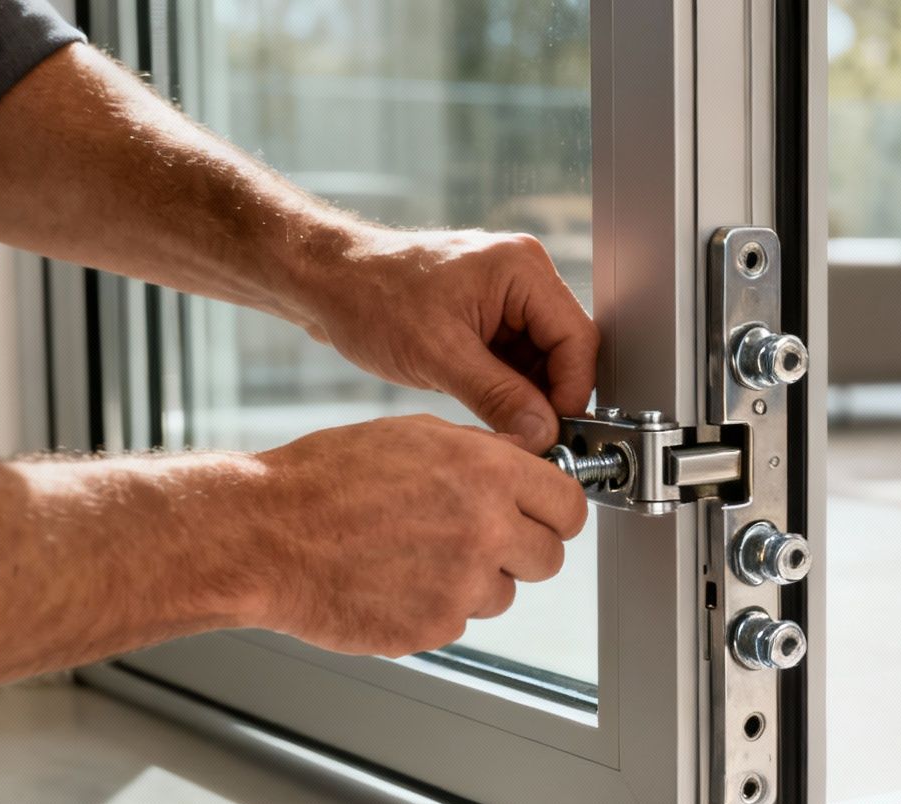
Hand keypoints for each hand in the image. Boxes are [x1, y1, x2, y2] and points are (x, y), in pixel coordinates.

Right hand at [246, 415, 587, 655]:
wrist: (265, 537)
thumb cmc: (325, 480)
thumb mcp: (413, 435)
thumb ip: (481, 452)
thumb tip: (525, 459)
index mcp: (486, 473)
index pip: (568, 505)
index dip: (556, 513)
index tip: (547, 518)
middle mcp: (485, 529)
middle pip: (548, 558)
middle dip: (521, 551)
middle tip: (479, 541)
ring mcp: (462, 584)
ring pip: (503, 593)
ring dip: (474, 582)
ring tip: (415, 556)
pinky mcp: (435, 627)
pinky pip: (459, 620)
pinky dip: (433, 606)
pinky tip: (392, 580)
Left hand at [297, 226, 598, 452]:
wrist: (324, 281)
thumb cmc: (369, 297)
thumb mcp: (437, 355)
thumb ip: (498, 396)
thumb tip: (543, 434)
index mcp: (521, 269)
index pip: (577, 338)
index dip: (571, 392)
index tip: (554, 432)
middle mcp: (522, 276)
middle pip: (565, 350)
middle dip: (548, 396)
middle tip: (530, 437)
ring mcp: (507, 295)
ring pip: (543, 361)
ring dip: (526, 396)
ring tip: (499, 424)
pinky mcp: (489, 315)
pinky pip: (517, 360)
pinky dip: (507, 389)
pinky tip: (486, 407)